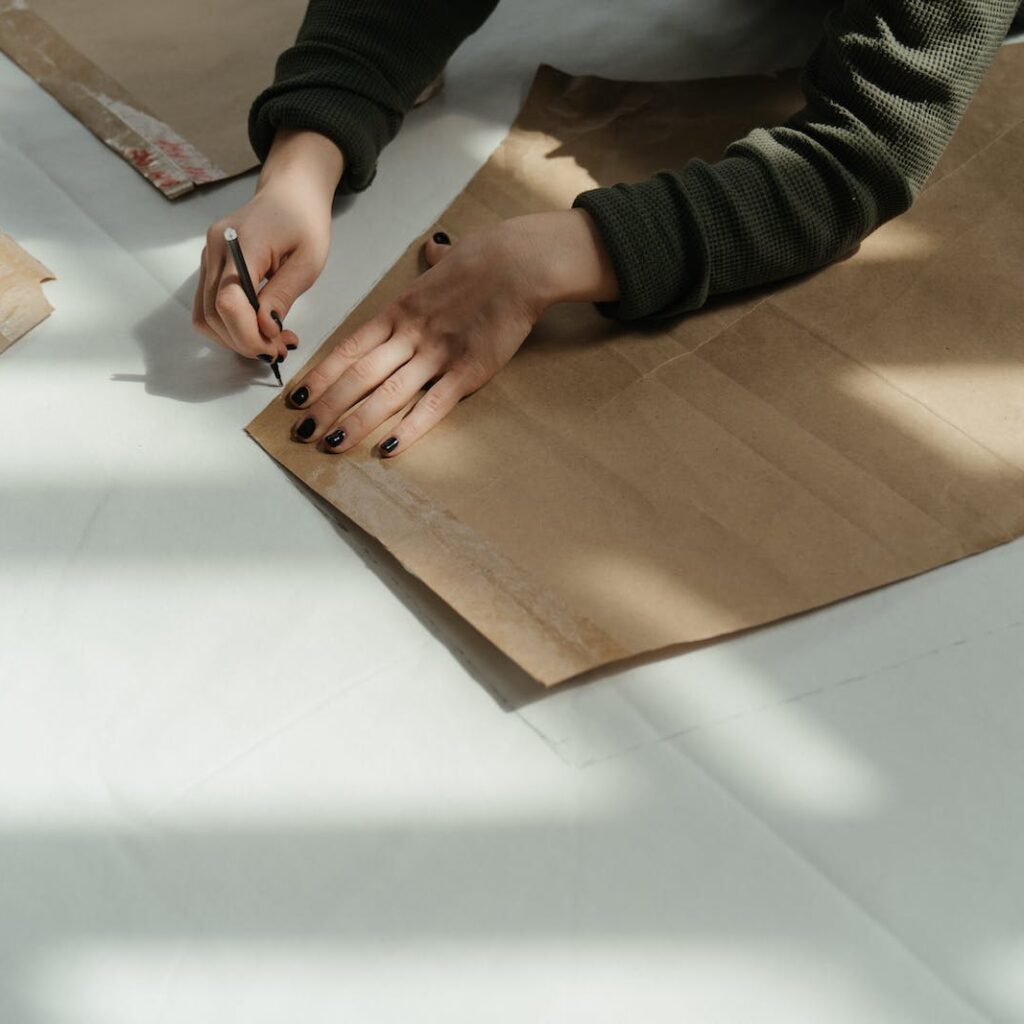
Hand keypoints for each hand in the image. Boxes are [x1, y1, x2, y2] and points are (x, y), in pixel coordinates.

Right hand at [192, 129, 343, 362]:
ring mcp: (208, 257)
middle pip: (212, 313)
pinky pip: (209, 306)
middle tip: (279, 350)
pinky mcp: (211, 265)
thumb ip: (283, 295)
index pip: (228, 301)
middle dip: (244, 342)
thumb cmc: (305, 221)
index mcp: (241, 243)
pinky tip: (259, 327)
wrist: (290, 192)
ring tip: (273, 340)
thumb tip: (265, 329)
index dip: (247, 334)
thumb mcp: (308, 261)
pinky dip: (231, 325)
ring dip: (236, 338)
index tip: (275, 349)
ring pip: (205, 315)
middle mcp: (215, 249)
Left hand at [287, 209, 618, 456]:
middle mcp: (410, 335)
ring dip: (356, 421)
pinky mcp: (468, 372)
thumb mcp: (445, 260)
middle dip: (326, 405)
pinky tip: (388, 449)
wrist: (519, 263)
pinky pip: (432, 406)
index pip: (349, 347)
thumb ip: (433, 265)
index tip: (297, 396)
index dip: (320, 374)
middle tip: (302, 431)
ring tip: (330, 444)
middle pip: (358, 375)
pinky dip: (409, 429)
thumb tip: (435, 250)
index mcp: (399, 311)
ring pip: (387, 393)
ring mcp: (437, 355)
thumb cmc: (484, 259)